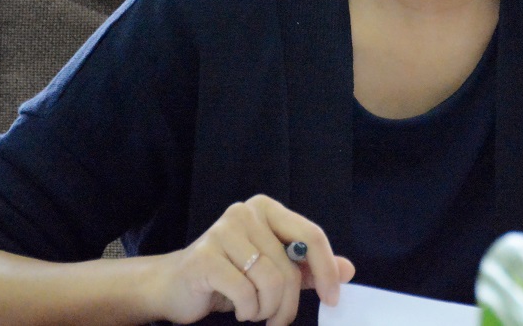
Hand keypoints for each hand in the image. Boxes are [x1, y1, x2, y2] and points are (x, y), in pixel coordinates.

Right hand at [144, 194, 355, 324]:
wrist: (175, 285)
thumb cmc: (229, 276)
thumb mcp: (272, 269)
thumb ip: (308, 268)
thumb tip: (348, 269)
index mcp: (267, 209)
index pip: (311, 236)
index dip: (326, 270)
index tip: (332, 298)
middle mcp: (246, 212)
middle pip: (290, 267)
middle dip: (288, 304)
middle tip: (278, 321)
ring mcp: (223, 231)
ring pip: (270, 281)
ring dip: (266, 310)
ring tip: (254, 312)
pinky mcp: (205, 256)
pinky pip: (245, 292)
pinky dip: (247, 310)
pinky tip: (238, 309)